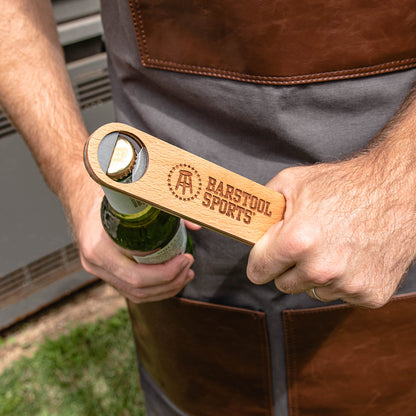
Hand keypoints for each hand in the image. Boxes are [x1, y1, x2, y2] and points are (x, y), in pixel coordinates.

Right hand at [66, 175, 198, 303]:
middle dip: (170, 283)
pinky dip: (152, 288)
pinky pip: (128, 289)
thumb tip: (197, 225)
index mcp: (99, 247)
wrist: (77, 190)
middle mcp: (94, 263)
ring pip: (133, 294)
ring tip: (185, 275)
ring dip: (164, 289)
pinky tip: (168, 279)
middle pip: (137, 289)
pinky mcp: (102, 270)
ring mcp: (96, 269)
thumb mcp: (133, 196)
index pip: (137, 276)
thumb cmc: (107, 191)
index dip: (167, 273)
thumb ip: (167, 210)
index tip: (186, 258)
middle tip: (189, 268)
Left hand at [247, 154, 415, 307]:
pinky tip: (353, 256)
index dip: (260, 261)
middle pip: (283, 285)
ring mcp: (348, 285)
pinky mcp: (371, 295)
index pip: (257, 272)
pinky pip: (340, 294)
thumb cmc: (344, 184)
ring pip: (313, 290)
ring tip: (334, 245)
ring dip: (317, 274)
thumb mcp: (292, 182)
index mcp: (296, 241)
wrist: (398, 191)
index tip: (265, 256)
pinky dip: (343, 280)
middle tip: (305, 243)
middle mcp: (321, 269)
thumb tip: (247, 224)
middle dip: (288, 267)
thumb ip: (263, 207)